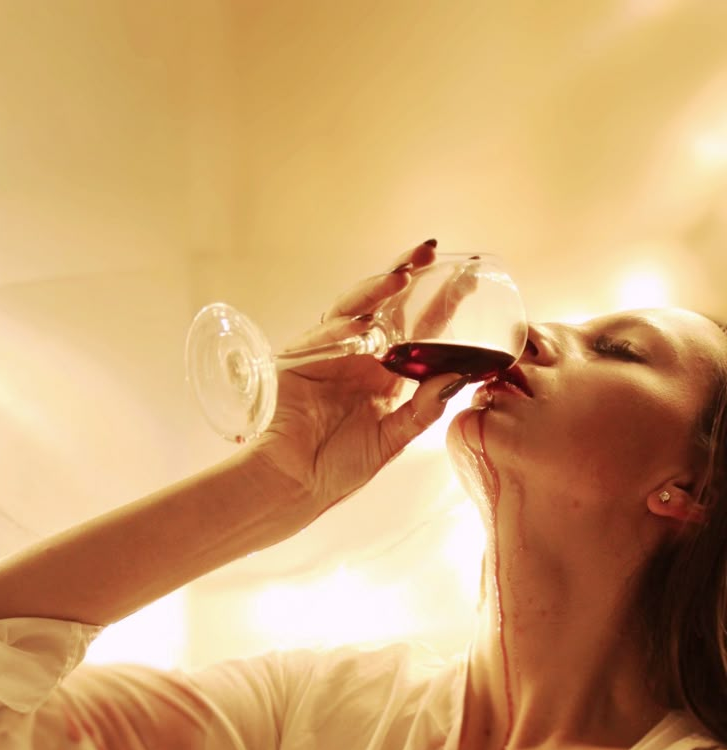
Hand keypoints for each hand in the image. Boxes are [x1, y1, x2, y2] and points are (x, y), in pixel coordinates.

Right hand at [258, 241, 465, 515]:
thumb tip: (459, 377)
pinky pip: (321, 337)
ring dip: (375, 290)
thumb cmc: (340, 467)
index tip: (467, 283)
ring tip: (401, 276)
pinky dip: (340, 329)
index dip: (440, 306)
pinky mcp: (299, 360)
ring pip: (354, 309)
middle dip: (407, 275)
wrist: (296, 484)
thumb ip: (423, 410)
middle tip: (430, 251)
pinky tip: (360, 323)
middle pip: (386, 306)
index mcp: (385, 376)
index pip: (418, 331)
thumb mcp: (393, 440)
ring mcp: (329, 354)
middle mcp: (359, 357)